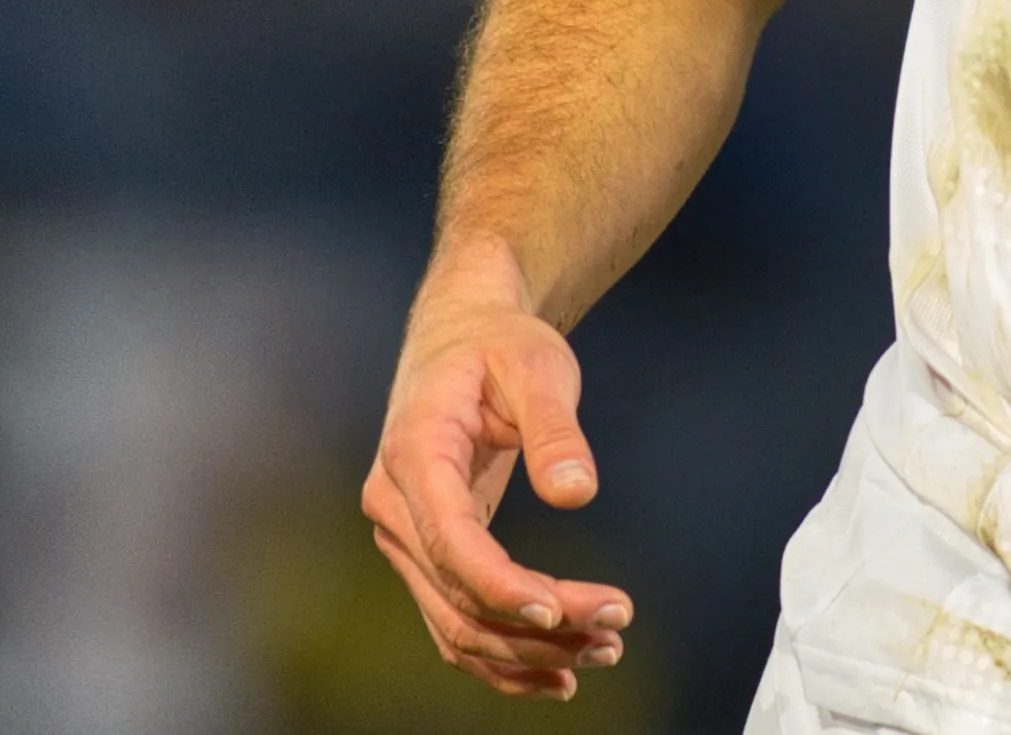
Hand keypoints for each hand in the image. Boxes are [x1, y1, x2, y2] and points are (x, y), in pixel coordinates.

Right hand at [362, 261, 634, 698]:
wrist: (460, 336)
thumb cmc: (499, 345)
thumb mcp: (538, 366)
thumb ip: (556, 428)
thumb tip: (576, 494)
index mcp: (414, 455)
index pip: (449, 541)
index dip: (500, 585)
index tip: (558, 611)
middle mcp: (396, 507)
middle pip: (457, 594)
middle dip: (535, 627)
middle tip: (614, 631)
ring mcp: (405, 536)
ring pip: (455, 621)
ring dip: (524, 652)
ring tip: (603, 651)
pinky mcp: (427, 552)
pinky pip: (454, 619)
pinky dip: (501, 655)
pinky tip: (556, 673)